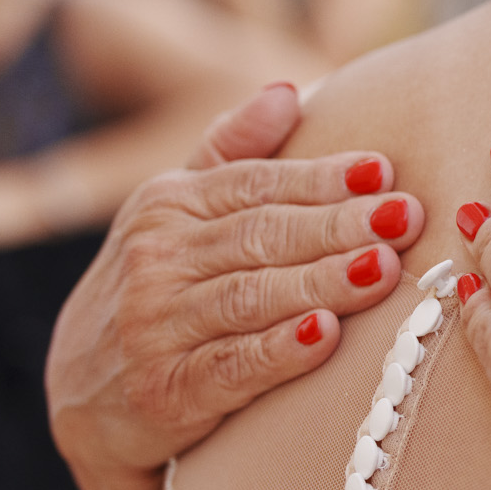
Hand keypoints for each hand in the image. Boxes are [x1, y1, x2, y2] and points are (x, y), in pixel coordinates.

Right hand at [46, 82, 426, 489]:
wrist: (87, 398)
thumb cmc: (157, 289)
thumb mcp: (173, 213)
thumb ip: (230, 152)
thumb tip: (288, 91)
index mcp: (166, 205)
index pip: (256, 185)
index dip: (322, 178)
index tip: (385, 171)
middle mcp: (157, 260)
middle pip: (261, 235)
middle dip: (338, 225)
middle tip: (404, 217)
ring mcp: (157, 326)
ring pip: (252, 296)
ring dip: (321, 281)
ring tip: (383, 267)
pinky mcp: (166, 391)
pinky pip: (231, 366)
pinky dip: (279, 352)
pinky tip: (325, 336)